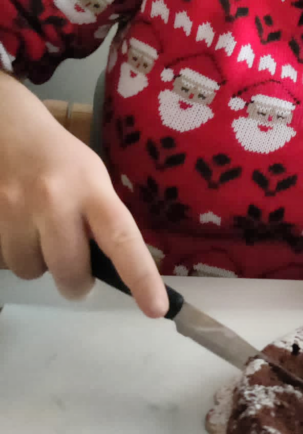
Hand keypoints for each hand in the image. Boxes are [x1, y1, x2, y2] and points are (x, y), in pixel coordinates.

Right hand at [0, 72, 167, 317]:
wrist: (3, 125)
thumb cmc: (59, 158)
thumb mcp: (92, 178)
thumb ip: (102, 220)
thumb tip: (114, 271)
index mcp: (91, 189)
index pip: (122, 238)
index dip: (141, 277)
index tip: (157, 309)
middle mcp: (53, 199)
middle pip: (69, 271)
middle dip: (75, 282)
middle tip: (77, 271)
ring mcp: (13, 207)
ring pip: (30, 270)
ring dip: (38, 263)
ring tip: (39, 232)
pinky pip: (4, 259)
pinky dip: (15, 251)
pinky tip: (18, 225)